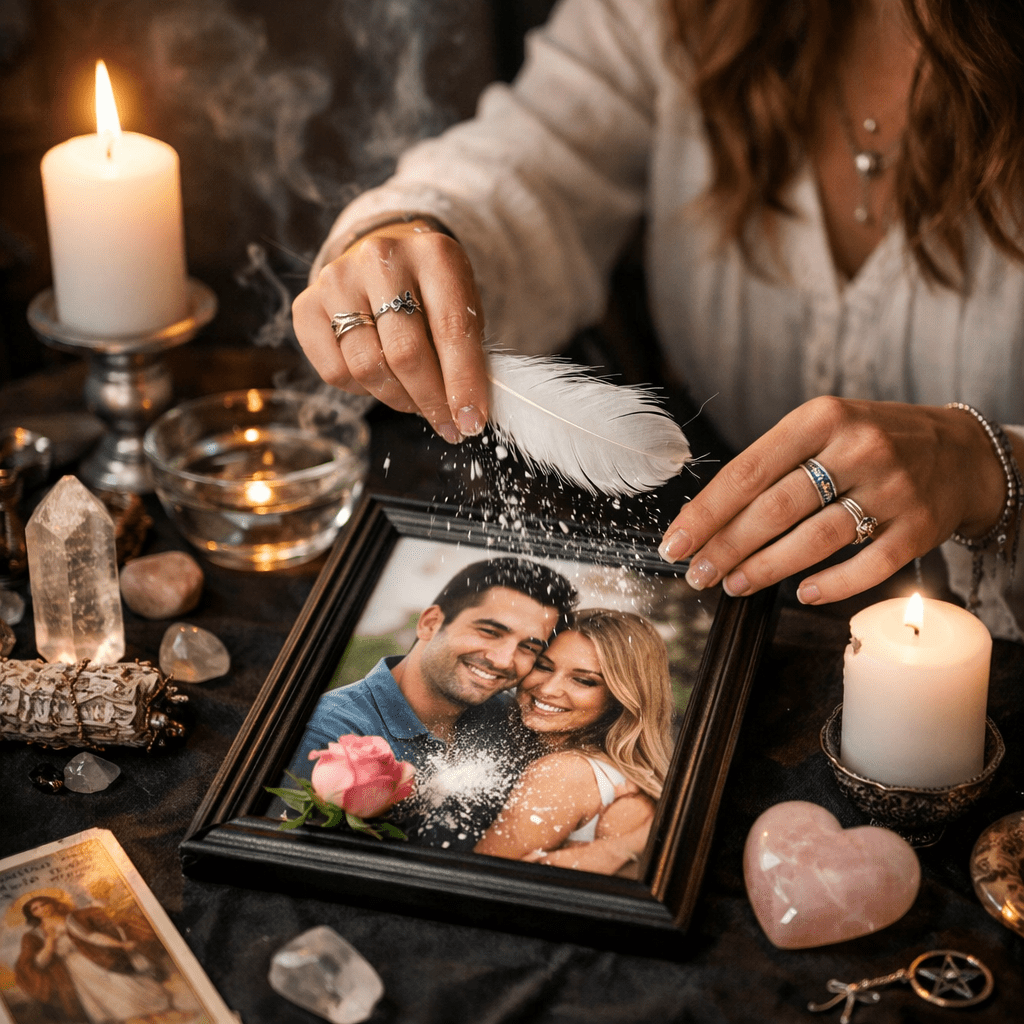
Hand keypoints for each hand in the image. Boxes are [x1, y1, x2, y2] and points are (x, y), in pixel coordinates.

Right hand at [291, 218, 489, 442]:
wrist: (382, 259)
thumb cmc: (429, 292)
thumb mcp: (461, 305)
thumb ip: (467, 352)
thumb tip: (467, 413)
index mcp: (433, 254)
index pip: (451, 329)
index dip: (463, 383)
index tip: (470, 422)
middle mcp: (380, 259)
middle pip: (405, 353)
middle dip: (430, 400)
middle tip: (445, 422)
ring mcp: (337, 280)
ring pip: (367, 367)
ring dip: (397, 399)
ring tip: (415, 401)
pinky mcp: (306, 305)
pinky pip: (335, 372)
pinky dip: (363, 390)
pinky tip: (380, 379)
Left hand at [659, 397, 1007, 603]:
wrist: (960, 451)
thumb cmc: (870, 442)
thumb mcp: (822, 429)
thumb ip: (773, 464)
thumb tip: (709, 519)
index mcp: (821, 418)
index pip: (748, 471)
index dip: (706, 512)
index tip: (674, 542)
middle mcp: (858, 448)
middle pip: (775, 508)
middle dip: (727, 547)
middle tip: (696, 573)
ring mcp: (893, 488)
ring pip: (816, 539)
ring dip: (766, 569)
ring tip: (733, 584)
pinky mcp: (920, 527)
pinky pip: (868, 567)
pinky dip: (830, 586)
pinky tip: (801, 595)